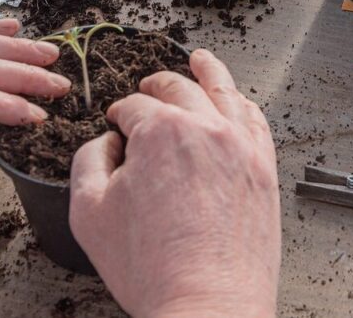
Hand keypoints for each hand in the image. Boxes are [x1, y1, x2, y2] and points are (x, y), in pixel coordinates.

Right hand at [69, 49, 279, 316]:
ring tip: (202, 60)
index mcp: (159, 132)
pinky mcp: (264, 170)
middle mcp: (205, 128)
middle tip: (147, 88)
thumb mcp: (88, 212)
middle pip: (178, 89)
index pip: (134, 106)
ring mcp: (241, 147)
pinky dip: (243, 104)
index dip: (120, 114)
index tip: (116, 125)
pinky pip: (257, 121)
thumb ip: (88, 161)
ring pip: (225, 92)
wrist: (207, 305)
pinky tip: (237, 102)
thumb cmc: (151, 268)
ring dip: (208, 71)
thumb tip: (106, 143)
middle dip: (156, 85)